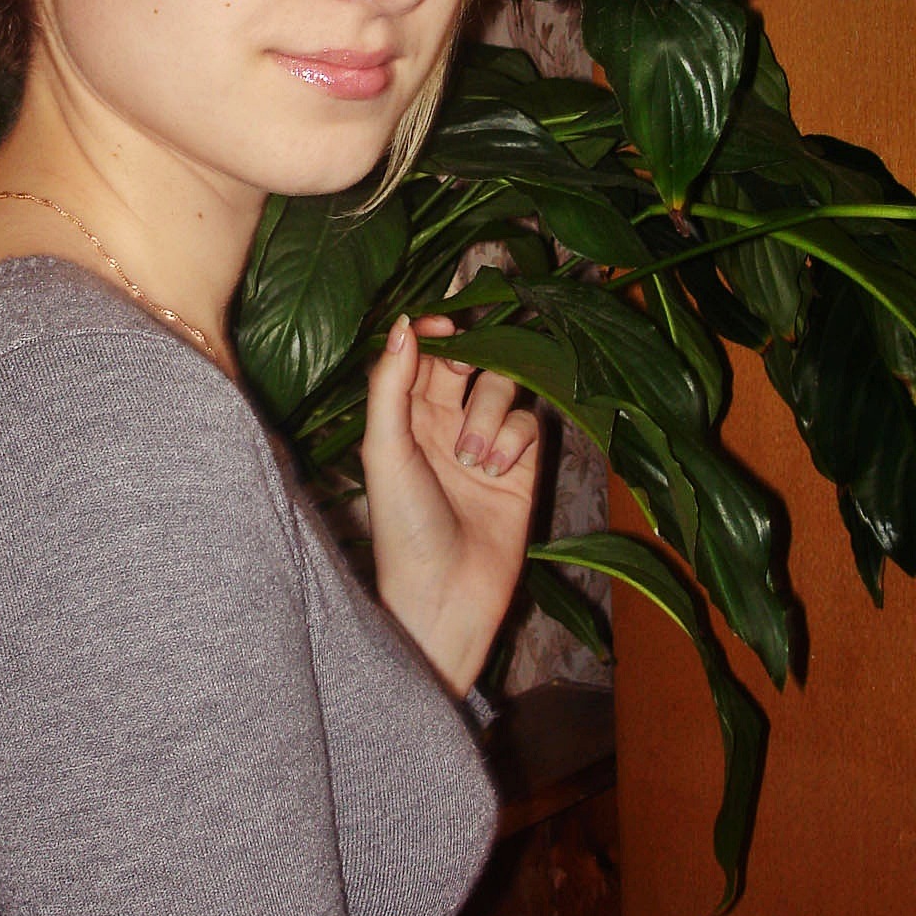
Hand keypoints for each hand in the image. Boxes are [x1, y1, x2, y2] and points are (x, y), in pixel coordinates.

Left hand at [361, 312, 539, 695]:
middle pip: (467, 362)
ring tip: (472, 459)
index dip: (433, 331)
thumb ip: (390, 386)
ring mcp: (484, 442)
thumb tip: (402, 323)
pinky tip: (496, 471)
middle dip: (469, 360)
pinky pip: (530, 423)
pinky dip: (515, 439)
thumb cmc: (403, 525)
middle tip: (463, 372)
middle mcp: (443, 423)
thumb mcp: (385, 449)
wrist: (446, 593)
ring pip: (502, 388)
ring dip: (489, 413)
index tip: (442, 322)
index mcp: (402, 416)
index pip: (420, 354)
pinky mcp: (522, 466)